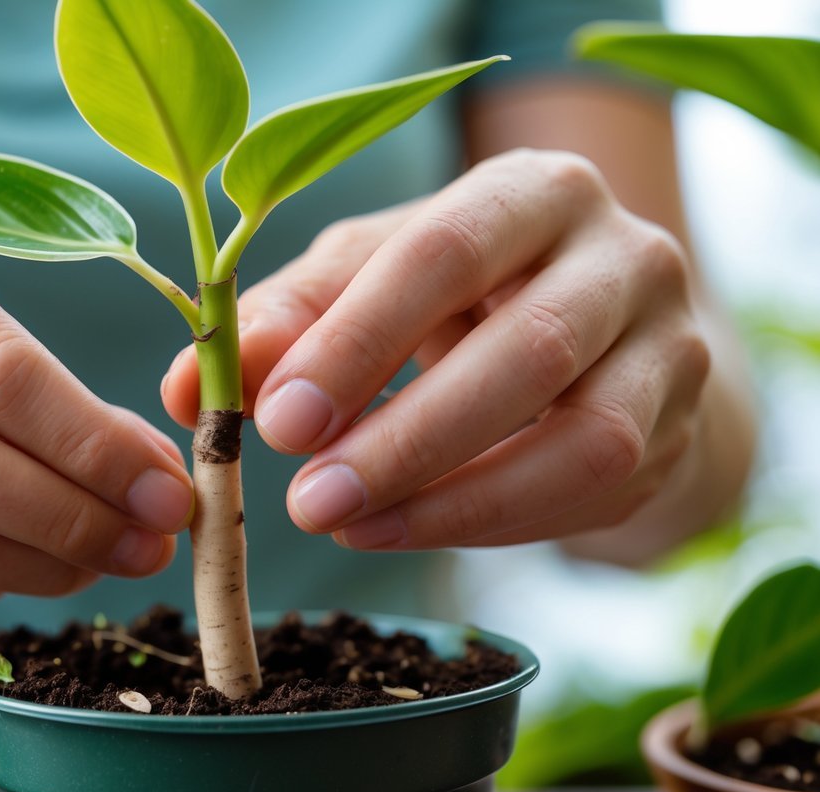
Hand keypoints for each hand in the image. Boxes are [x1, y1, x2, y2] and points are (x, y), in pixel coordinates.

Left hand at [163, 149, 708, 552]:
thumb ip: (287, 321)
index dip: (358, 341)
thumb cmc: (456, 296)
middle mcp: (624, 253)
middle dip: (404, 437)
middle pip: (527, 349)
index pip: (445, 252)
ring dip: (451, 498)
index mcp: (534, 191)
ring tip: (347, 527)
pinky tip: (405, 529)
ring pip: (584, 438)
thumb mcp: (370, 282)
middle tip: (306, 500)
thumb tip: (187, 388)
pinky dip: (489, 523)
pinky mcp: (677, 428)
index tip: (278, 422)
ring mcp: (669, 344)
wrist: (593, 333)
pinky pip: (593, 492)